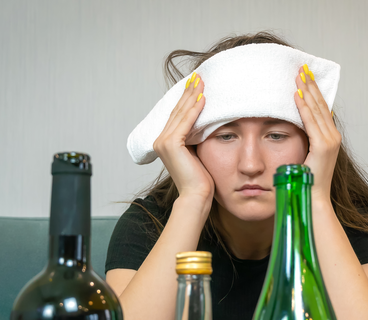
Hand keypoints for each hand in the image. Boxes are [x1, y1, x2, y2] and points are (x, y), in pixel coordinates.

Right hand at [153, 72, 213, 204]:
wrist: (196, 196)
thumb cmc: (200, 179)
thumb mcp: (198, 152)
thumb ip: (196, 137)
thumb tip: (206, 122)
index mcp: (165, 142)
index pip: (177, 115)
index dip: (186, 99)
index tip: (195, 84)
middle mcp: (160, 140)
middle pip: (178, 111)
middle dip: (189, 92)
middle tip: (198, 76)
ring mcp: (163, 142)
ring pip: (181, 113)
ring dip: (192, 96)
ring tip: (201, 81)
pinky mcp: (171, 144)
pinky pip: (185, 122)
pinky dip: (194, 109)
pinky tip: (203, 98)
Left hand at [294, 65, 341, 202]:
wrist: (312, 199)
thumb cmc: (305, 183)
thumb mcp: (303, 157)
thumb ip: (301, 142)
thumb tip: (290, 131)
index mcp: (329, 138)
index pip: (320, 109)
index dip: (313, 91)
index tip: (304, 76)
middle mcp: (332, 137)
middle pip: (320, 105)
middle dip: (310, 85)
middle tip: (301, 67)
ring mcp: (330, 141)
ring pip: (316, 110)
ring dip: (307, 90)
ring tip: (299, 74)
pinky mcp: (323, 147)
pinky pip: (310, 122)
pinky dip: (303, 107)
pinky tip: (296, 94)